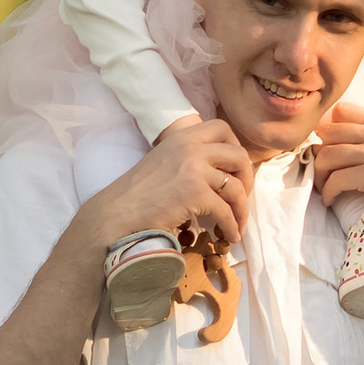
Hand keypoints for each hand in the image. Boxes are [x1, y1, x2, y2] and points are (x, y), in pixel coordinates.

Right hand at [86, 117, 251, 249]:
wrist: (116, 213)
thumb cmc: (135, 194)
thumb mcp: (162, 161)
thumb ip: (186, 159)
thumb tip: (216, 173)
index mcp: (181, 137)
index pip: (222, 128)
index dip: (235, 148)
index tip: (235, 169)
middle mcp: (190, 147)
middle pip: (238, 155)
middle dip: (247, 178)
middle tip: (241, 197)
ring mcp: (194, 168)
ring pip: (236, 186)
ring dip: (241, 209)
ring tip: (238, 225)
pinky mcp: (195, 192)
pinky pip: (226, 210)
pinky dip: (232, 225)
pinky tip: (230, 235)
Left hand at [311, 103, 363, 235]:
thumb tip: (331, 135)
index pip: (341, 110)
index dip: (327, 127)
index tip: (326, 146)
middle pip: (328, 132)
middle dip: (318, 154)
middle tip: (322, 172)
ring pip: (327, 156)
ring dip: (320, 175)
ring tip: (325, 187)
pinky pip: (336, 180)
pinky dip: (328, 192)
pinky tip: (331, 200)